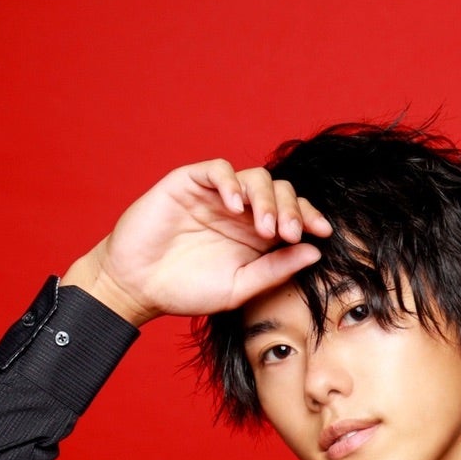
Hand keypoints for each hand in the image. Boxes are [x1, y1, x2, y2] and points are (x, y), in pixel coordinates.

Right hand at [58, 159, 333, 326]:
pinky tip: (235, 205)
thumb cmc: (187, 290)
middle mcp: (240, 211)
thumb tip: (315, 251)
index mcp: (257, 236)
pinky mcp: (190, 183)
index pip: (292, 214)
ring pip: (254, 177)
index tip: (322, 232)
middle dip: (290, 209)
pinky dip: (231, 182)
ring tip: (263, 226)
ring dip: (265, 199)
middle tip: (289, 233)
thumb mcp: (239, 288)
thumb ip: (275, 270)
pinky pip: (217, 169)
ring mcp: (216, 195)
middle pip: (279, 192)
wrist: (138, 285)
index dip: (310, 217)